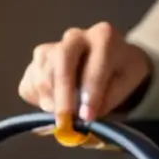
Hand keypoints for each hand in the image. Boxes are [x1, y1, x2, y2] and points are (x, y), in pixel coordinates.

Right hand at [18, 22, 151, 122]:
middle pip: (61, 61)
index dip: (90, 93)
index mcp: (103, 37)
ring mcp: (52, 46)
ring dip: (51, 101)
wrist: (110, 60)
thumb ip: (109, 97)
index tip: (88, 116)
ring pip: (42, 75)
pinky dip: (38, 101)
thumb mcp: (128, 82)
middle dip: (63, 94)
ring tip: (65, 117)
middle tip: (65, 121)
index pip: (94, 65)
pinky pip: (30, 83)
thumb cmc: (121, 71)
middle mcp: (74, 37)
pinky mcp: (36, 61)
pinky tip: (55, 106)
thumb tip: (85, 115)